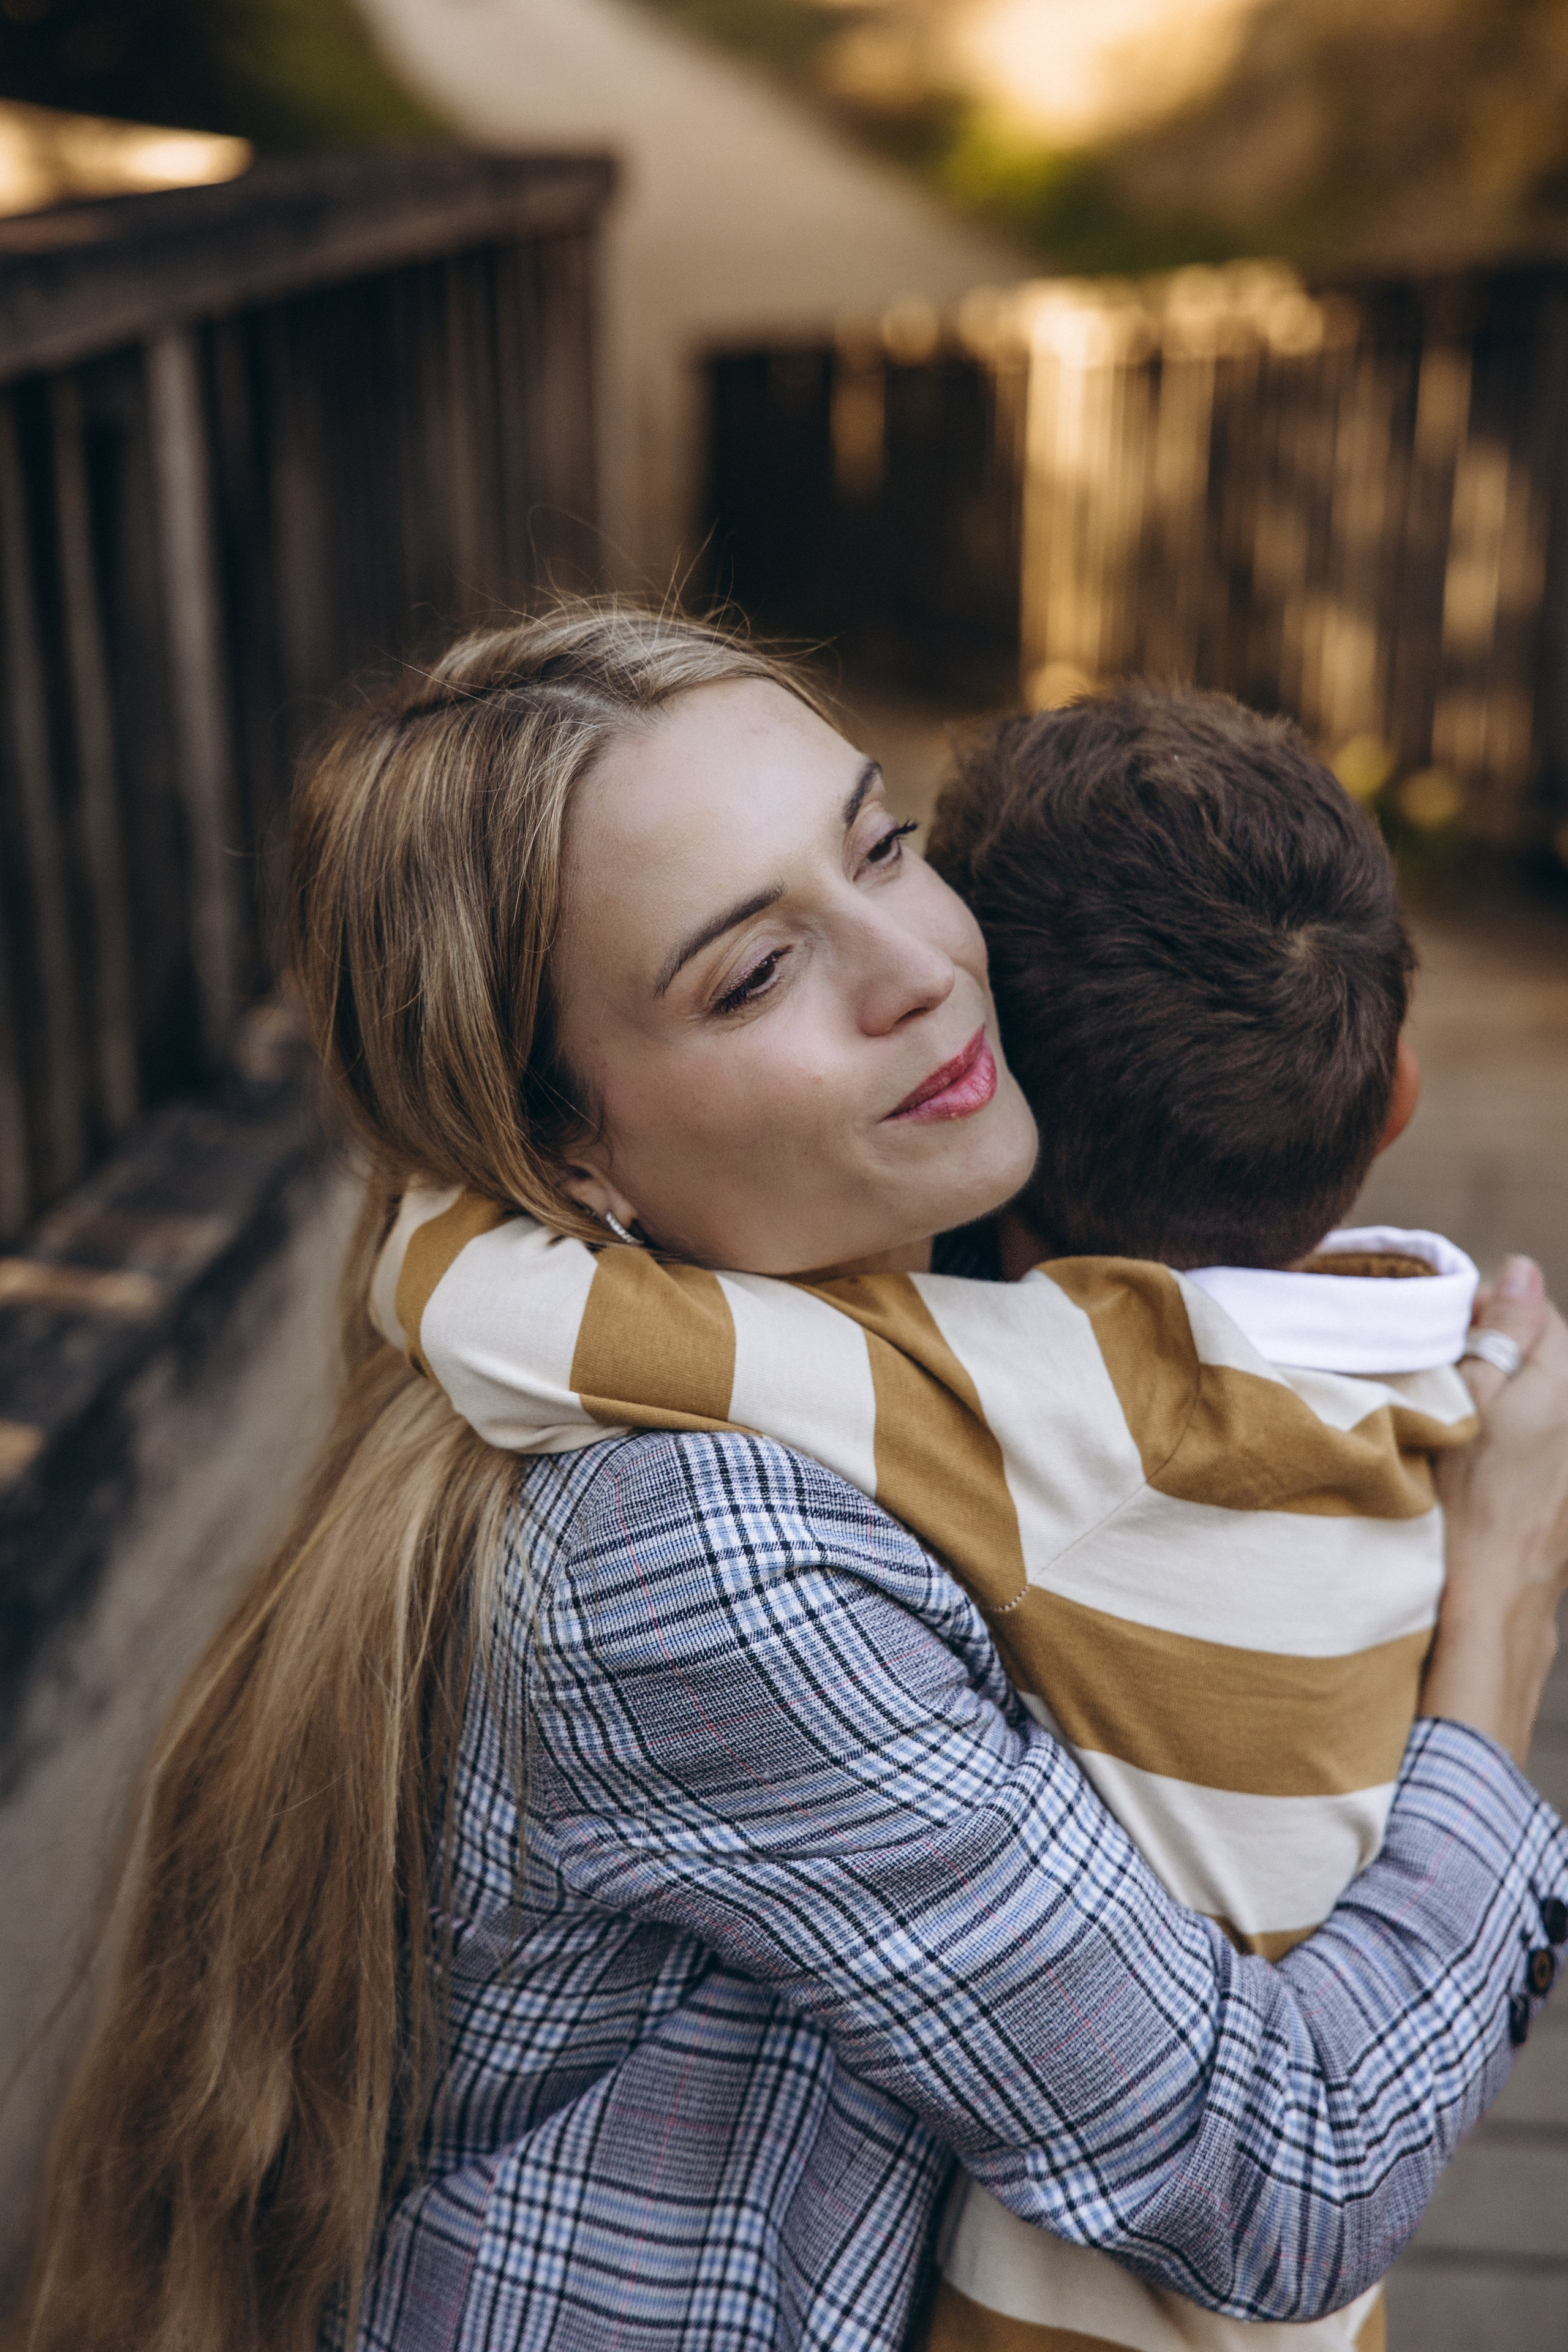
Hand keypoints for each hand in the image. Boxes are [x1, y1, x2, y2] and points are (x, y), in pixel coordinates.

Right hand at [1423, 1258, 1567, 1764]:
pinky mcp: (1552, 1497)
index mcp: (1561, 1388)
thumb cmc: (1468, 1504)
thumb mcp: (1471, 1401)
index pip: (1534, 1311)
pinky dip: (1495, 1437)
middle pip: (1533, 1356)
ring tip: (1443, 1419)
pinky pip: (1524, 1440)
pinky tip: (1463, 1462)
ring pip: (1526, 1399)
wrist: (1486, 1605)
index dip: (1483, 1313)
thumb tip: (1522, 1266)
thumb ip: (1501, 1331)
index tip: (1438, 1334)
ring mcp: (1565, 1464)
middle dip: (1487, 1354)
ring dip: (1487, 1397)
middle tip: (1434, 1376)